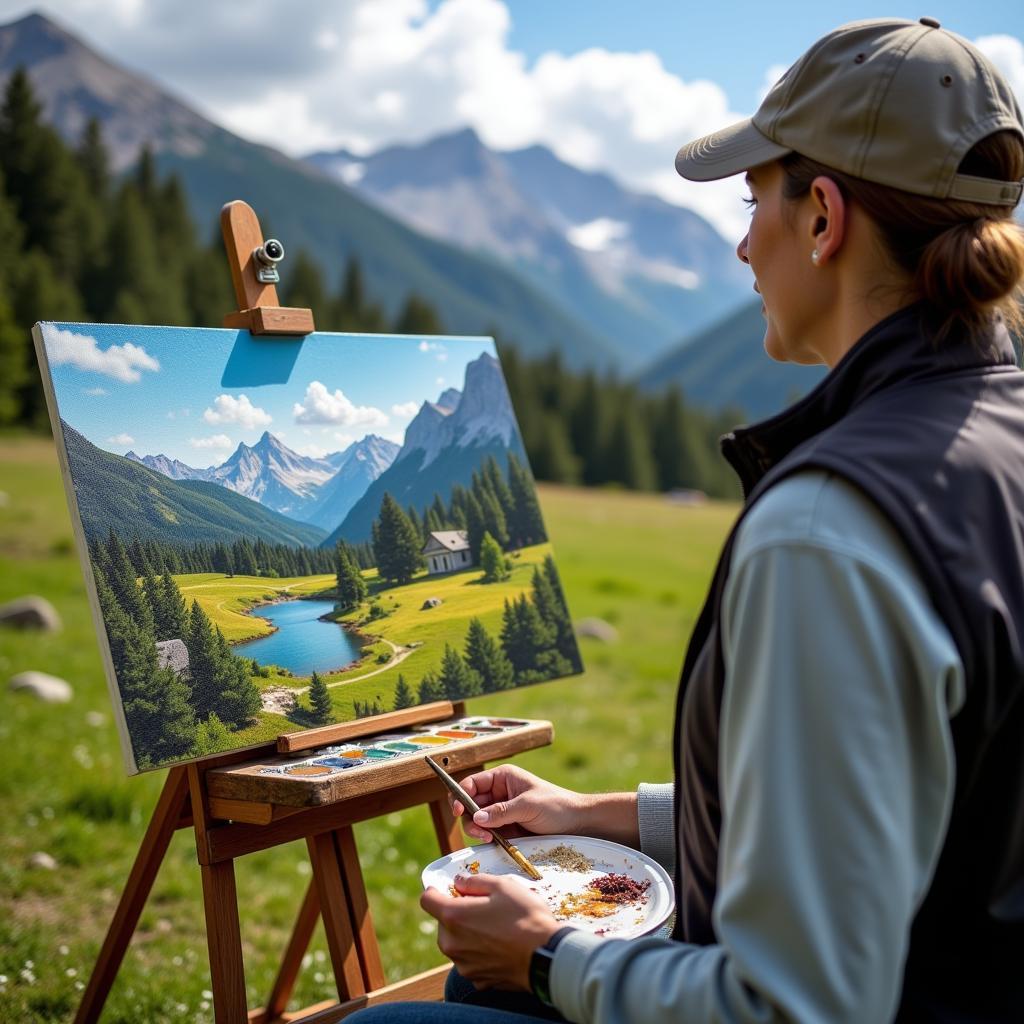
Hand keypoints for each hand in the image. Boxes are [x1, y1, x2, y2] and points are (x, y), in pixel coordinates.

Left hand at [420, 872, 560, 989]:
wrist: (547, 957)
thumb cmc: (525, 917)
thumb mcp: (503, 886)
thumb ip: (475, 881)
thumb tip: (460, 882)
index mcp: (454, 917)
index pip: (427, 899)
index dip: (436, 890)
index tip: (450, 889)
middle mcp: (452, 944)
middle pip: (443, 923)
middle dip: (457, 912)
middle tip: (483, 906)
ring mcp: (464, 965)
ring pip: (457, 943)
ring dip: (468, 933)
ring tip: (497, 927)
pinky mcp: (478, 980)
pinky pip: (472, 960)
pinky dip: (480, 952)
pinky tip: (502, 946)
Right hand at [451, 764, 585, 840]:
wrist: (577, 824)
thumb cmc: (556, 806)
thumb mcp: (528, 805)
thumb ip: (501, 811)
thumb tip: (475, 817)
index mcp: (502, 778)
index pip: (471, 784)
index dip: (460, 795)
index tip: (457, 810)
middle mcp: (498, 793)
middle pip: (469, 804)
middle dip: (469, 817)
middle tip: (480, 832)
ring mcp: (501, 812)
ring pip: (476, 821)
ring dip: (477, 830)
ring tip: (489, 838)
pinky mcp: (506, 829)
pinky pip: (488, 833)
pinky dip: (486, 838)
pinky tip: (494, 842)